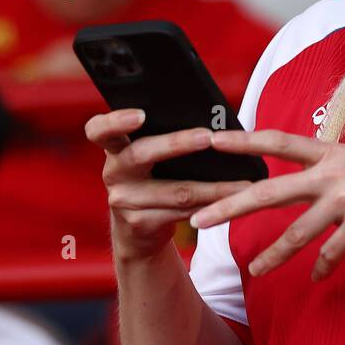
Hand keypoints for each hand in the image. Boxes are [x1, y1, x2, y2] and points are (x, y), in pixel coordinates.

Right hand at [83, 109, 255, 261]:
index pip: (99, 130)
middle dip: (177, 144)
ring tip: (244, 183)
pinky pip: (182, 212)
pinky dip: (211, 206)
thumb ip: (163, 135)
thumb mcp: (149, 156)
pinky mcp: (140, 224)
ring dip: (214, 187)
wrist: (138, 230)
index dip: (115, 121)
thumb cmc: (153, 177)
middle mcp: (114, 172)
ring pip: (175, 191)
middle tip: (207, 137)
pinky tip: (232, 201)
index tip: (140, 115)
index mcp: (114, 148)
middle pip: (141, 154)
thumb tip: (212, 117)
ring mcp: (123, 201)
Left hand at [189, 130, 344, 279]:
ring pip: (296, 232)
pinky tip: (317, 275)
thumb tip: (303, 178)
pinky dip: (321, 266)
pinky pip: (330, 252)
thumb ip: (329, 167)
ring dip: (272, 255)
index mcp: (330, 153)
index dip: (244, 140)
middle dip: (231, 206)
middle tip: (200, 218)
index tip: (212, 141)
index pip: (279, 142)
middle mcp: (332, 173)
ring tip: (255, 270)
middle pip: (271, 190)